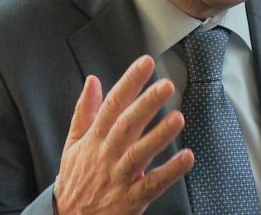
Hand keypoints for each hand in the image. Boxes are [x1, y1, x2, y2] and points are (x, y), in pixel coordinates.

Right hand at [55, 55, 193, 213]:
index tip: (146, 62)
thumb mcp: (73, 143)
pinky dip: (170, 171)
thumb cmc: (76, 178)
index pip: (113, 104)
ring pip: (139, 153)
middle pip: (127, 125)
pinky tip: (187, 157)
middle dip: (146, 104)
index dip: (130, 82)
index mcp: (95, 138)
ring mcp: (119, 177)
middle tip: (167, 85)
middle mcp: (107, 154)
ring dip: (159, 135)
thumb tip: (92, 81)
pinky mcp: (131, 198)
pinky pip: (153, 184)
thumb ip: (85, 111)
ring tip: (178, 117)